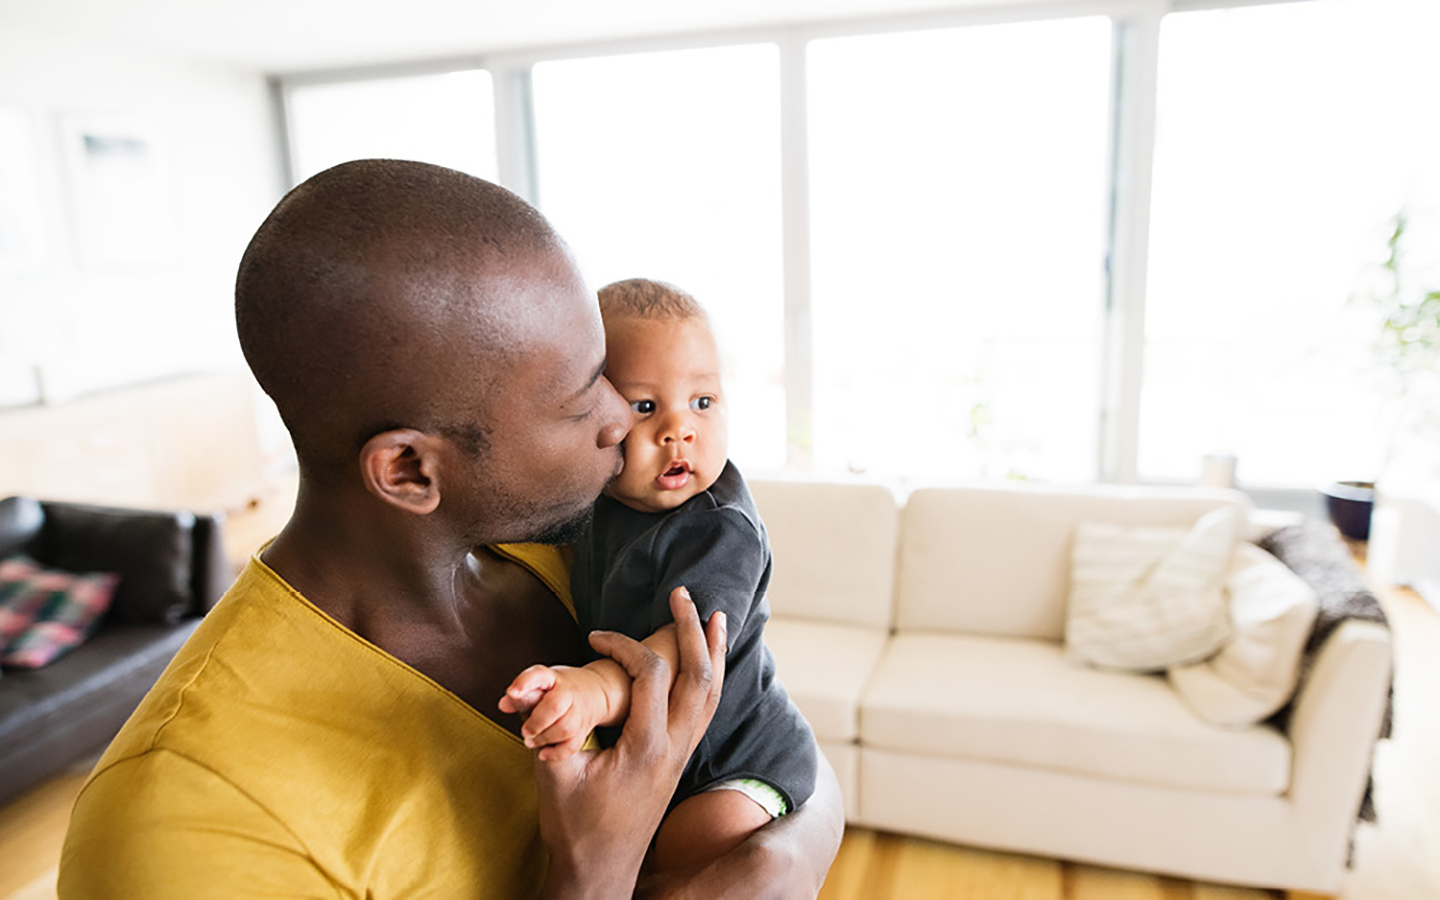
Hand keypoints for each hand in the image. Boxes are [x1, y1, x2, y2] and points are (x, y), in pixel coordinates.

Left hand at [499, 665, 609, 760]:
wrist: (597, 691)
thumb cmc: (560, 687)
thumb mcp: (541, 683)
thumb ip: (521, 694)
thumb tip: (503, 705)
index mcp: (553, 678)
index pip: (539, 675)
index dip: (524, 683)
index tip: (511, 692)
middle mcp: (569, 693)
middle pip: (555, 706)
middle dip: (537, 722)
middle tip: (524, 731)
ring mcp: (579, 711)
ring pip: (566, 728)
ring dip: (544, 738)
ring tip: (530, 741)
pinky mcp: (584, 729)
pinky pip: (573, 745)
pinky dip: (557, 753)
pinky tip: (543, 753)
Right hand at [536, 587, 726, 899]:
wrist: (601, 873)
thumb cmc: (575, 828)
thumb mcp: (555, 775)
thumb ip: (550, 728)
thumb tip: (532, 690)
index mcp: (646, 746)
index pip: (652, 675)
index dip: (624, 645)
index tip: (594, 638)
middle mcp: (674, 748)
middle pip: (700, 677)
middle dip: (692, 630)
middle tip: (684, 593)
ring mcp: (682, 756)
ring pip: (712, 695)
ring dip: (714, 652)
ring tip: (716, 617)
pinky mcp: (679, 762)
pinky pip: (706, 712)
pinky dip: (710, 679)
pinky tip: (709, 663)